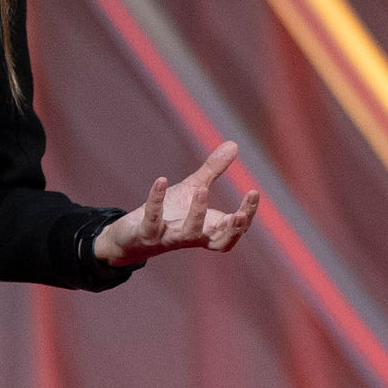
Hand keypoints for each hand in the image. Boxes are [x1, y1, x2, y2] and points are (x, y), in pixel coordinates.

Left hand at [94, 142, 260, 267]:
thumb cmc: (170, 213)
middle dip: (232, 230)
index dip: (247, 214)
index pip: (235, 228)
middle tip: (240, 215)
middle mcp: (193, 237)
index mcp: (208, 228)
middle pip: (220, 243)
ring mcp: (170, 238)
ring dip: (197, 214)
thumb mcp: (192, 188)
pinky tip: (160, 180)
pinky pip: (152, 222)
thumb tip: (233, 144)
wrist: (133, 235)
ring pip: (188, 234)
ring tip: (201, 190)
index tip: (253, 192)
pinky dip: (155, 202)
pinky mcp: (147, 235)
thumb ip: (213, 170)